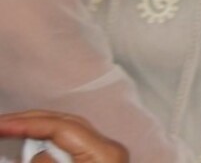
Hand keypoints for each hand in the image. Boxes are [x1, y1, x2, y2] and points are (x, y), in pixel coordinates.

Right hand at [0, 112, 127, 162]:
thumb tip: (38, 155)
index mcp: (105, 152)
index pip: (61, 126)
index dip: (27, 123)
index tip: (1, 124)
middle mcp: (110, 148)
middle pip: (66, 123)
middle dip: (30, 121)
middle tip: (1, 124)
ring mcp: (108, 154)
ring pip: (68, 133)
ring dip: (38, 131)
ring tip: (11, 131)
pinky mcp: (101, 160)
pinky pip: (71, 145)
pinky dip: (50, 143)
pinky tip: (34, 145)